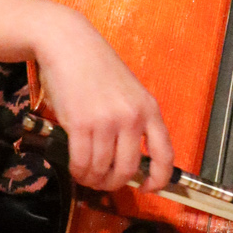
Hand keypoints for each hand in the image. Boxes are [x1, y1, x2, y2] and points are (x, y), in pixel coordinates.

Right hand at [0, 0, 173, 191]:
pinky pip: (81, 163)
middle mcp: (132, 118)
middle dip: (114, 183)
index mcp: (149, 109)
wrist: (68, 44)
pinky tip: (76, 168)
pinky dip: (77, 172)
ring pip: (102, 169)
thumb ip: (132, 121)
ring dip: (92, 178)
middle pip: (127, 170)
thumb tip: (127, 160)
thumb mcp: (127, 91)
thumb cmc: (95, 66)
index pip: (165, 155)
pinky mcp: (81, 125)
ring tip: (86, 174)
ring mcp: (107, 122)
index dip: (158, 179)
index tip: (148, 188)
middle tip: (103, 182)